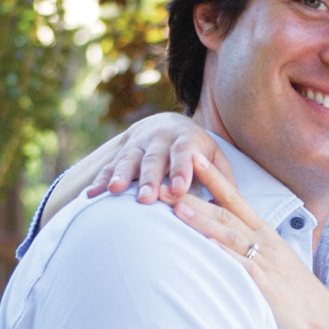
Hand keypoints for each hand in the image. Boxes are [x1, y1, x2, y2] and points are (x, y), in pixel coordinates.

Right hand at [86, 113, 234, 202]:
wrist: (166, 124)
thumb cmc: (198, 151)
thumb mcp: (215, 157)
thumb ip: (223, 177)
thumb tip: (236, 204)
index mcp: (186, 140)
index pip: (184, 154)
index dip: (181, 171)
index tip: (179, 190)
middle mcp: (160, 140)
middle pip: (154, 159)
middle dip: (150, 178)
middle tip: (147, 198)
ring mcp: (138, 145)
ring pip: (128, 160)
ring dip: (121, 175)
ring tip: (116, 191)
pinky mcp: (121, 152)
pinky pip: (108, 166)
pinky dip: (100, 180)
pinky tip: (92, 194)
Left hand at [169, 153, 328, 328]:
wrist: (323, 318)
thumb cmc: (296, 292)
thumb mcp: (274, 260)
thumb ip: (251, 246)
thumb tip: (222, 238)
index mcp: (266, 234)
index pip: (236, 198)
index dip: (216, 176)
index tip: (196, 155)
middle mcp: (264, 242)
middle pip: (226, 212)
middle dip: (197, 194)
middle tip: (170, 178)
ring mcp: (264, 262)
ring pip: (230, 235)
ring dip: (203, 220)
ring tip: (178, 206)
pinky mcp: (264, 286)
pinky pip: (241, 266)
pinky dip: (223, 255)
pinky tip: (205, 246)